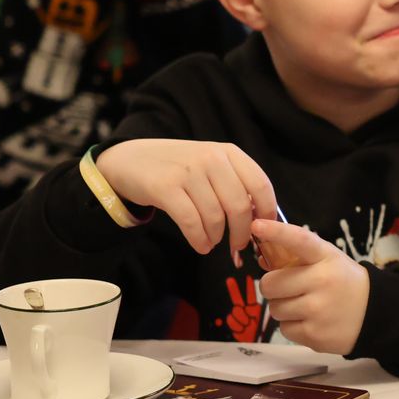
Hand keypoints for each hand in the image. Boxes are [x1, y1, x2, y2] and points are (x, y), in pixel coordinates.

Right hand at [95, 140, 277, 263]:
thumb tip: (261, 219)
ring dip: (217, 238)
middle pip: (240, 206)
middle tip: (239, 246)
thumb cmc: (178, 168)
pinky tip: (201, 245)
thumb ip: (235, 184)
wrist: (131, 160)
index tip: (264, 230)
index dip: (267, 212)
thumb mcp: (211, 165)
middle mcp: (211, 158)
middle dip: (243, 233)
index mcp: (229, 152)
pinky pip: (191, 222)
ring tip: (212, 243)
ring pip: (216, 217)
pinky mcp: (165, 188)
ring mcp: (188, 172)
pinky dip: (199, 240)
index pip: (260, 185)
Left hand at [251, 219, 369, 354]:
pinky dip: (292, 326)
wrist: (375, 313)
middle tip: (287, 288)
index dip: (277, 232)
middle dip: (273, 287)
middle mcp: (322, 281)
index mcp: (326, 258)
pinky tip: (310, 321)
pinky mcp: (314, 334)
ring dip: (283, 307)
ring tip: (304, 306)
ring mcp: (318, 310)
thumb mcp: (328, 262)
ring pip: (275, 309)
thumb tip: (262, 259)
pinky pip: (284, 329)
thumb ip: (298, 258)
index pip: (300, 240)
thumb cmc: (344, 282)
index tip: (257, 225)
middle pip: (271, 284)